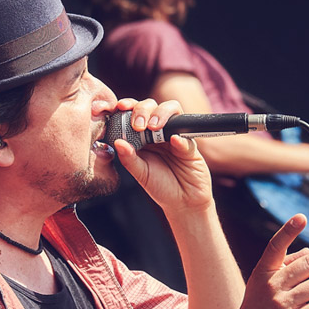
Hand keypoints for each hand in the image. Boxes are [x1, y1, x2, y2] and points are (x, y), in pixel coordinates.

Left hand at [111, 98, 213, 214]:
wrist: (183, 202)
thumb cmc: (160, 186)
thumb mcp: (141, 173)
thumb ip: (129, 158)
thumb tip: (117, 142)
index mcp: (143, 136)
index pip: (135, 113)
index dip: (128, 106)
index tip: (119, 107)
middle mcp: (159, 132)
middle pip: (152, 106)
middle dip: (143, 109)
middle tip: (138, 125)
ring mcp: (176, 135)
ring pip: (172, 110)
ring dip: (161, 114)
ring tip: (153, 128)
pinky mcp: (191, 146)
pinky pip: (187, 136)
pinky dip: (180, 138)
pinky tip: (174, 141)